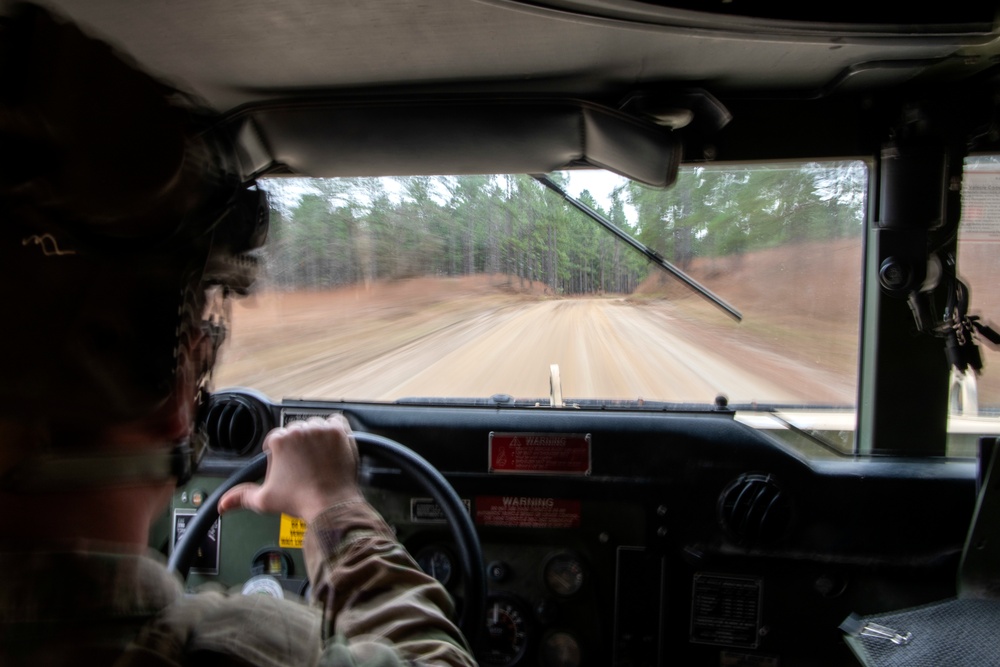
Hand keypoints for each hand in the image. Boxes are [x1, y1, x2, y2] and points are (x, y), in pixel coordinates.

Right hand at [217, 414, 363, 521]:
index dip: (279, 453)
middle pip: (296, 431)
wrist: (330, 504)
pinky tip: (331, 444)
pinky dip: (333, 429)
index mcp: (279, 440)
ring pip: (315, 426)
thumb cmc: (299, 500)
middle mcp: (299, 430)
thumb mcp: (264, 500)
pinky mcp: (339, 432)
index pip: (275, 439)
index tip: (286, 465)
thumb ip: (241, 497)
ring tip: (317, 457)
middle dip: (298, 446)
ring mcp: (321, 430)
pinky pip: (335, 421)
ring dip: (315, 437)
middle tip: (303, 464)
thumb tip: (223, 504)